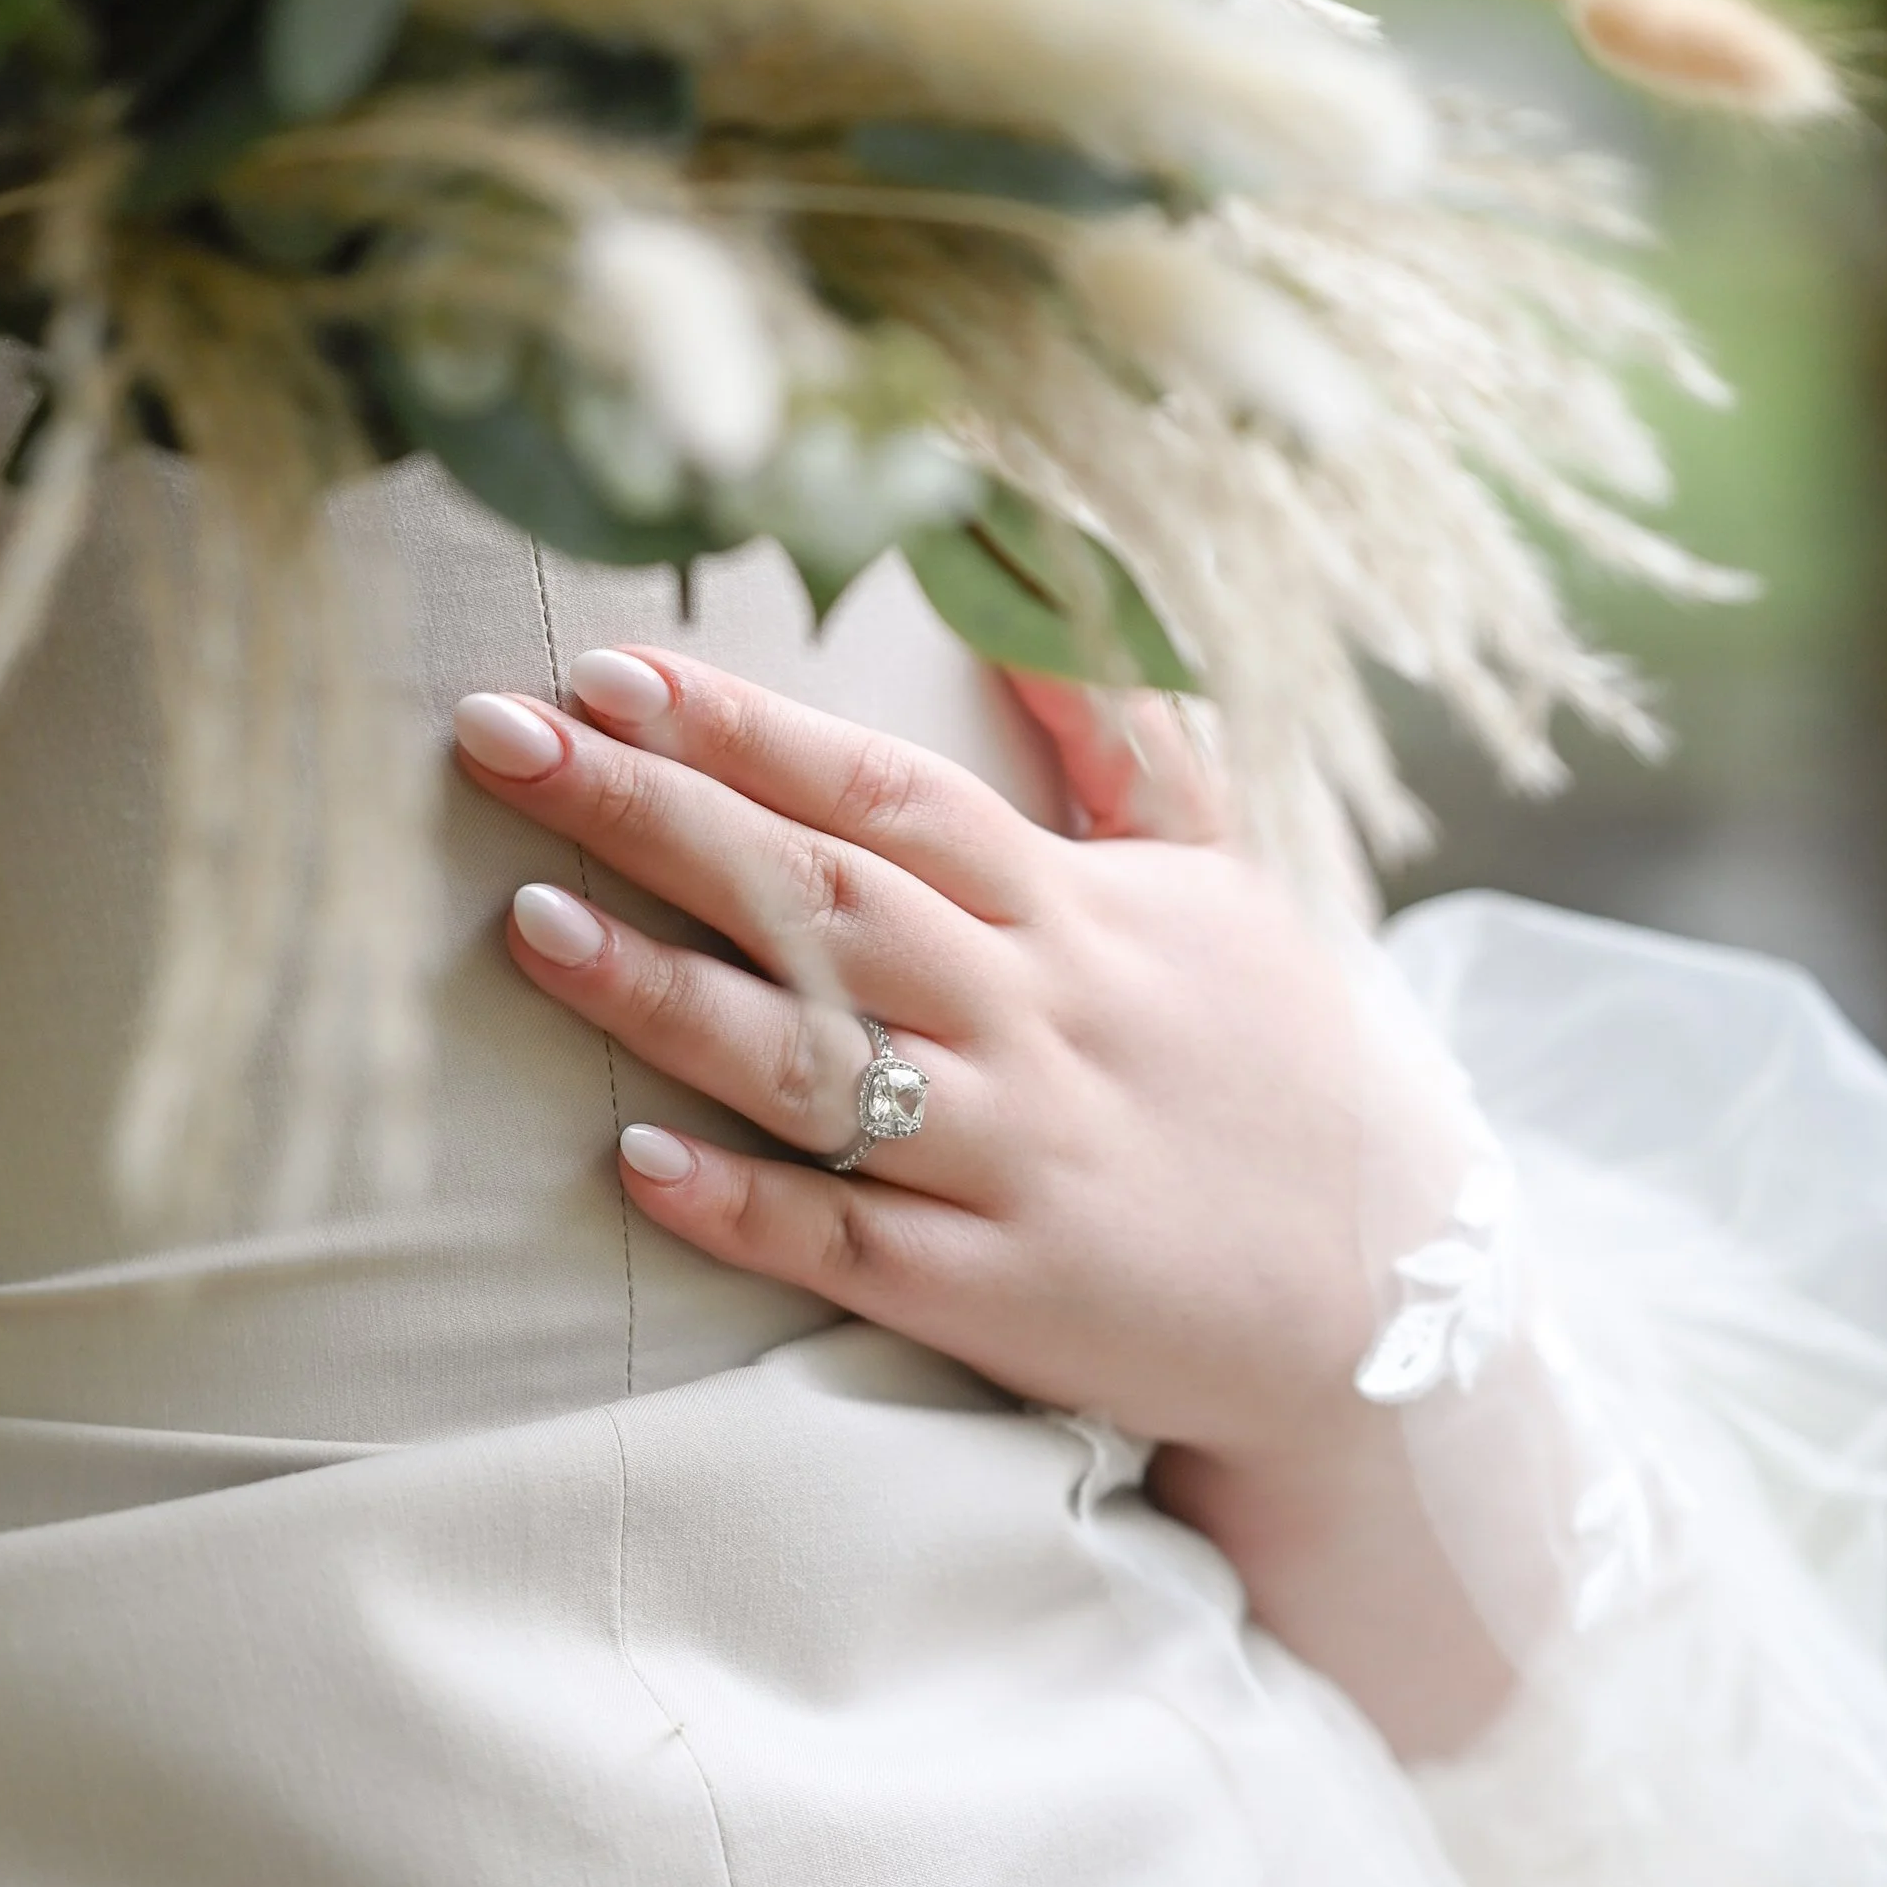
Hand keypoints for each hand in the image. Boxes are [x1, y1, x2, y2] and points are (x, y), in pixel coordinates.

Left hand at [454, 640, 1515, 1754]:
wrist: (1392, 1298)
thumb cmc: (1283, 1072)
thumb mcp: (1221, 881)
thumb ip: (1122, 739)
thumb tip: (1033, 589)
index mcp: (1073, 912)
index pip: (888, 791)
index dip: (747, 726)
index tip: (608, 667)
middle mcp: (1037, 1019)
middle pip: (825, 897)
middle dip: (655, 811)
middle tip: (495, 738)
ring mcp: (1018, 1159)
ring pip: (822, 1065)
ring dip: (669, 995)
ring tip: (530, 925)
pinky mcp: (1003, 1295)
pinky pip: (854, 1244)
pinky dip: (748, 1205)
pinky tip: (636, 1166)